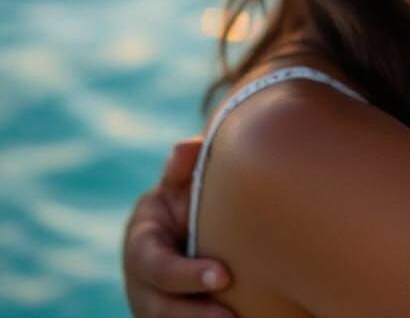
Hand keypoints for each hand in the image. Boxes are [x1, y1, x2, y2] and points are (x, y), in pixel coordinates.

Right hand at [123, 138, 234, 317]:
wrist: (180, 230)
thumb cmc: (183, 200)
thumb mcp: (178, 183)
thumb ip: (182, 169)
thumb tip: (189, 146)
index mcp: (140, 246)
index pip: (156, 266)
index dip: (186, 275)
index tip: (224, 276)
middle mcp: (140, 284)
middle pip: (160, 309)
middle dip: (195, 315)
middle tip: (232, 317)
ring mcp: (150, 307)